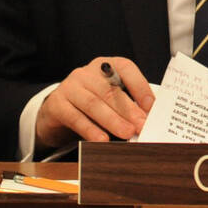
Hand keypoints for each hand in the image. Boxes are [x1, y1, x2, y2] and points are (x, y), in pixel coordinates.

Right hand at [35, 57, 154, 149]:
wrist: (56, 112)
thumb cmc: (90, 104)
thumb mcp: (108, 99)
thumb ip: (126, 104)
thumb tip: (147, 120)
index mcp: (105, 66)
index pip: (124, 68)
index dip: (139, 86)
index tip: (151, 106)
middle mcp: (87, 73)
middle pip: (110, 89)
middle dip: (129, 109)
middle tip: (142, 125)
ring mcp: (70, 87)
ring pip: (94, 103)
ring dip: (112, 120)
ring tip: (127, 133)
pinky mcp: (57, 104)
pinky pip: (75, 117)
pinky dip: (90, 130)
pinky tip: (101, 140)